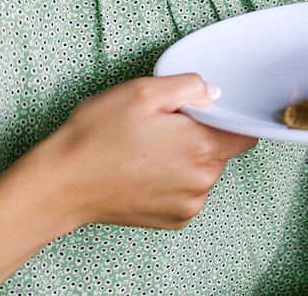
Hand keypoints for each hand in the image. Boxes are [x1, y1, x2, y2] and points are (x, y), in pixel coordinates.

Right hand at [32, 74, 256, 229]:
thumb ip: (188, 86)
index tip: (201, 112)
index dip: (226, 118)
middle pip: (221, 151)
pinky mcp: (173, 220)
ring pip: (203, 172)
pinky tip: (143, 171)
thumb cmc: (96, 136)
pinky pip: (187, 192)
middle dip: (198, 135)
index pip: (245, 133)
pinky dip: (173, 180)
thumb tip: (214, 92)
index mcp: (200, 147)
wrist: (62, 184)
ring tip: (145, 150)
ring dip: (185, 159)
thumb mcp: (141, 92)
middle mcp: (201, 181)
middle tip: (159, 126)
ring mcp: (188, 205)